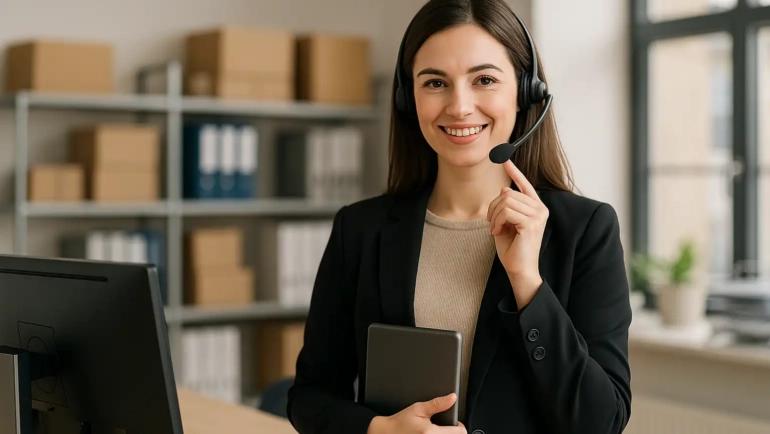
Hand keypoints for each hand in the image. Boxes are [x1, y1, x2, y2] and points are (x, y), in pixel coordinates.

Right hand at [367, 393, 466, 433]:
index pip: (460, 432)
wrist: (387, 433)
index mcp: (431, 433)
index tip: (454, 422)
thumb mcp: (418, 408)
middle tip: (444, 427)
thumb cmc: (400, 422)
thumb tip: (452, 398)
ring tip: (436, 431)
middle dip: (452, 431)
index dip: (459, 425)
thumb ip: (437, 404)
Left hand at [487, 160, 548, 306]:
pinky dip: (497, 221)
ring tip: (495, 228)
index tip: (505, 160)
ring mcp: (537, 216)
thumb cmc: (513, 249)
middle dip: (493, 207)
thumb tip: (504, 189)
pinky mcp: (531, 223)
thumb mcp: (506, 223)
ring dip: (494, 215)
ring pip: (506, 201)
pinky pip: (506, 211)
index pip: (525, 185)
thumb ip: (506, 207)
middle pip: (508, 193)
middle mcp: (539, 209)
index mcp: (535, 208)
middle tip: (491, 223)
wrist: (520, 269)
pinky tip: (497, 231)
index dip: (514, 172)